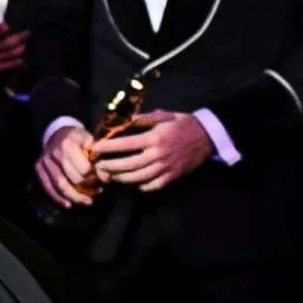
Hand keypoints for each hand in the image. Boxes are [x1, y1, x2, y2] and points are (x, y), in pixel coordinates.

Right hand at [0, 14, 28, 82]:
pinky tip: (23, 61)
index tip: (7, 28)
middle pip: (6, 44)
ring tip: (25, 45)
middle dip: (19, 38)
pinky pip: (8, 66)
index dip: (0, 30)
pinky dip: (17, 63)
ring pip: (9, 54)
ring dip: (19, 50)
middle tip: (28, 33)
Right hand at [34, 126, 96, 207]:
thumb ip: (99, 158)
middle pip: (72, 179)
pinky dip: (58, 198)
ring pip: (60, 185)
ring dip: (75, 197)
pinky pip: (48, 187)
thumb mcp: (91, 141)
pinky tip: (69, 204)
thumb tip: (105, 177)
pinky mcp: (39, 167)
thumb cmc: (79, 139)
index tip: (103, 179)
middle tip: (98, 191)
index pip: (83, 169)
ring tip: (88, 202)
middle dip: (87, 188)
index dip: (95, 177)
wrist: (59, 133)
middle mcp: (54, 153)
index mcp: (68, 145)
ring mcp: (44, 161)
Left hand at [92, 110, 212, 191]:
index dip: (109, 146)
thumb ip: (142, 118)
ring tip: (109, 176)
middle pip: (129, 165)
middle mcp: (158, 155)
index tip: (95, 148)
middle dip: (110, 166)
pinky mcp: (172, 177)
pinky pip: (153, 186)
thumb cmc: (182, 123)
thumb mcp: (163, 115)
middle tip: (97, 166)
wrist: (207, 137)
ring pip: (139, 178)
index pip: (126, 144)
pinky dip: (140, 186)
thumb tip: (122, 120)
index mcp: (155, 138)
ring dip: (121, 178)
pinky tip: (131, 183)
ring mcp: (166, 168)